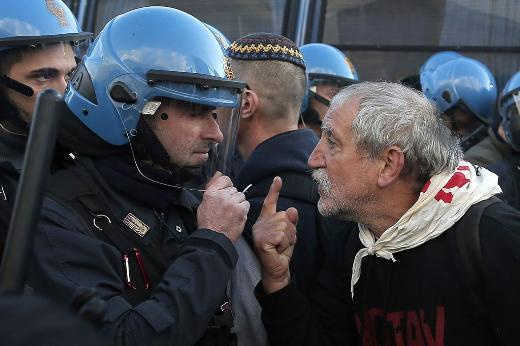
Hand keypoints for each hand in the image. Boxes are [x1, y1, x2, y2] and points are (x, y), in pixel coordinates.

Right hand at [197, 172, 249, 242]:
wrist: (214, 238)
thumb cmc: (208, 222)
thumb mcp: (204, 202)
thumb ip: (213, 186)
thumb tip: (219, 173)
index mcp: (211, 193)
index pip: (225, 179)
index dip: (227, 186)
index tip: (225, 193)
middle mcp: (222, 195)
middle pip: (234, 189)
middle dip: (231, 197)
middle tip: (226, 208)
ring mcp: (232, 202)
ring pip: (241, 196)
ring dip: (238, 203)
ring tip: (231, 213)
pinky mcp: (241, 210)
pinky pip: (246, 204)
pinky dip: (243, 209)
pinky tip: (236, 216)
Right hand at [253, 177, 297, 292]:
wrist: (277, 271)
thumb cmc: (281, 253)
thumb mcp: (289, 234)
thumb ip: (290, 221)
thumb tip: (291, 209)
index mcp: (264, 221)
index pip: (269, 203)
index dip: (274, 190)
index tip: (278, 179)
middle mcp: (259, 224)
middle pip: (284, 216)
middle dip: (290, 230)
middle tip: (284, 242)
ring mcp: (259, 232)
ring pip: (284, 225)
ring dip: (288, 238)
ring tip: (281, 246)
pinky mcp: (262, 240)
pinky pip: (282, 235)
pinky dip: (285, 244)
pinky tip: (278, 250)